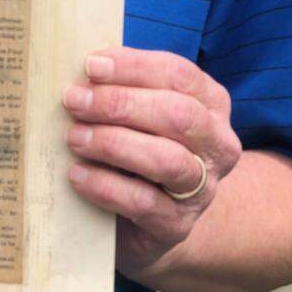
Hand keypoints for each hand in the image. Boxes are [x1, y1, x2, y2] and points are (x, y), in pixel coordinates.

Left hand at [63, 47, 241, 283]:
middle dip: (120, 104)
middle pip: (177, 115)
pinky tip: (77, 175)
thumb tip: (83, 71)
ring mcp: (203, 189)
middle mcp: (217, 144)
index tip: (91, 65)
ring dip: (113, 144)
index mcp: (211, 103)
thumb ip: (124, 88)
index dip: (134, 67)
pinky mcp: (177, 225)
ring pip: (166, 160)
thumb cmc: (142, 148)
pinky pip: (143, 203)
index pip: (178, 75)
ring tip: (75, 137)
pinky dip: (105, 185)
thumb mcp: (143, 112)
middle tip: (75, 100)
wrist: (154, 219)